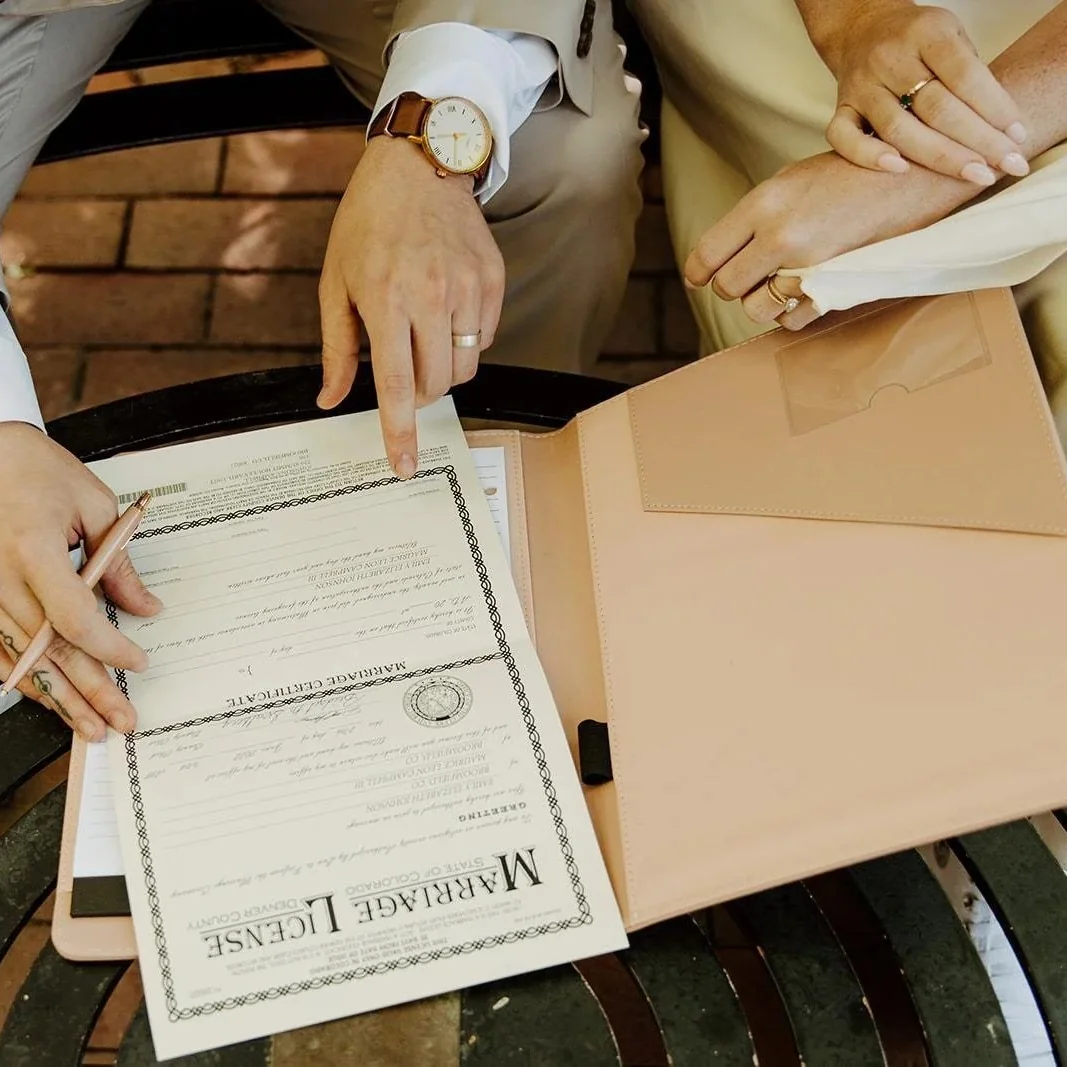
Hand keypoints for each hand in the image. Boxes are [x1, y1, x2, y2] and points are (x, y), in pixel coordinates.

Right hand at [0, 423, 160, 739]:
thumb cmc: (38, 471)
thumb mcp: (95, 505)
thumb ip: (119, 563)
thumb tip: (147, 609)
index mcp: (32, 549)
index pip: (74, 617)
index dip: (109, 648)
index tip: (139, 662)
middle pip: (48, 649)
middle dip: (88, 691)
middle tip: (120, 721)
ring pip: (19, 658)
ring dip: (56, 695)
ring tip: (88, 724)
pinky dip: (23, 676)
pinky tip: (49, 698)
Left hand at [316, 137, 505, 476]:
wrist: (419, 167)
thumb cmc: (368, 223)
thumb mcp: (336, 282)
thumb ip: (337, 348)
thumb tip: (330, 399)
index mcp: (385, 298)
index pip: (396, 384)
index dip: (400, 431)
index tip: (404, 464)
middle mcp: (431, 295)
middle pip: (437, 384)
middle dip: (419, 393)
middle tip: (404, 371)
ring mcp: (468, 288)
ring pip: (466, 367)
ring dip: (444, 370)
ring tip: (424, 338)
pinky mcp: (493, 281)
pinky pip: (486, 340)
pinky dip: (465, 342)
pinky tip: (446, 311)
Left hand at [683, 151, 969, 328]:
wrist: (911, 175)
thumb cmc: (848, 174)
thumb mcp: (790, 180)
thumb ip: (754, 217)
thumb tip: (720, 253)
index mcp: (763, 204)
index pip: (706, 255)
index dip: (698, 272)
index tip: (700, 277)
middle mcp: (780, 236)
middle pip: (727, 287)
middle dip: (734, 284)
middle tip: (750, 273)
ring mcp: (807, 266)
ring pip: (755, 310)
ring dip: (763, 301)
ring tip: (781, 279)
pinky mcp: (833, 287)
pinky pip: (791, 320)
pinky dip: (793, 312)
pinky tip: (805, 289)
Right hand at [811, 0, 1028, 181]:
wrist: (863, 29)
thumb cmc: (918, 42)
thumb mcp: (951, 38)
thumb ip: (970, 76)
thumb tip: (1002, 130)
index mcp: (926, 33)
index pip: (965, 75)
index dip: (994, 109)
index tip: (1016, 137)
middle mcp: (890, 58)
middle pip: (936, 108)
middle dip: (977, 140)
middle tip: (1006, 164)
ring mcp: (862, 86)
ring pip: (898, 129)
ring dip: (940, 157)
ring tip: (973, 174)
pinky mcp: (841, 108)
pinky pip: (843, 138)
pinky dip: (868, 156)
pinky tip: (899, 170)